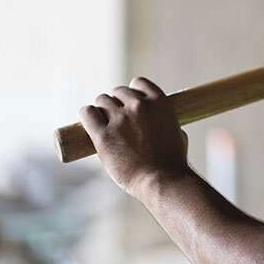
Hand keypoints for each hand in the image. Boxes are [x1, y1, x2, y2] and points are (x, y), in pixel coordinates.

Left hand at [78, 76, 190, 199]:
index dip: (133, 92)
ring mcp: (120, 119)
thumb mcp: (177, 132)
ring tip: (101, 120)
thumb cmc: (173, 162)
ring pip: (102, 101)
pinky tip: (88, 119)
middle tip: (114, 115)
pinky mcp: (103, 135)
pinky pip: (87, 114)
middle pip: (118, 92)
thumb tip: (159, 123)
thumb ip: (165, 122)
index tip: (129, 101)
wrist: (162, 180)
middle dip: (116, 102)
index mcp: (159, 102)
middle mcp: (139, 105)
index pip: (139, 83)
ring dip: (101, 108)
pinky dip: (86, 114)